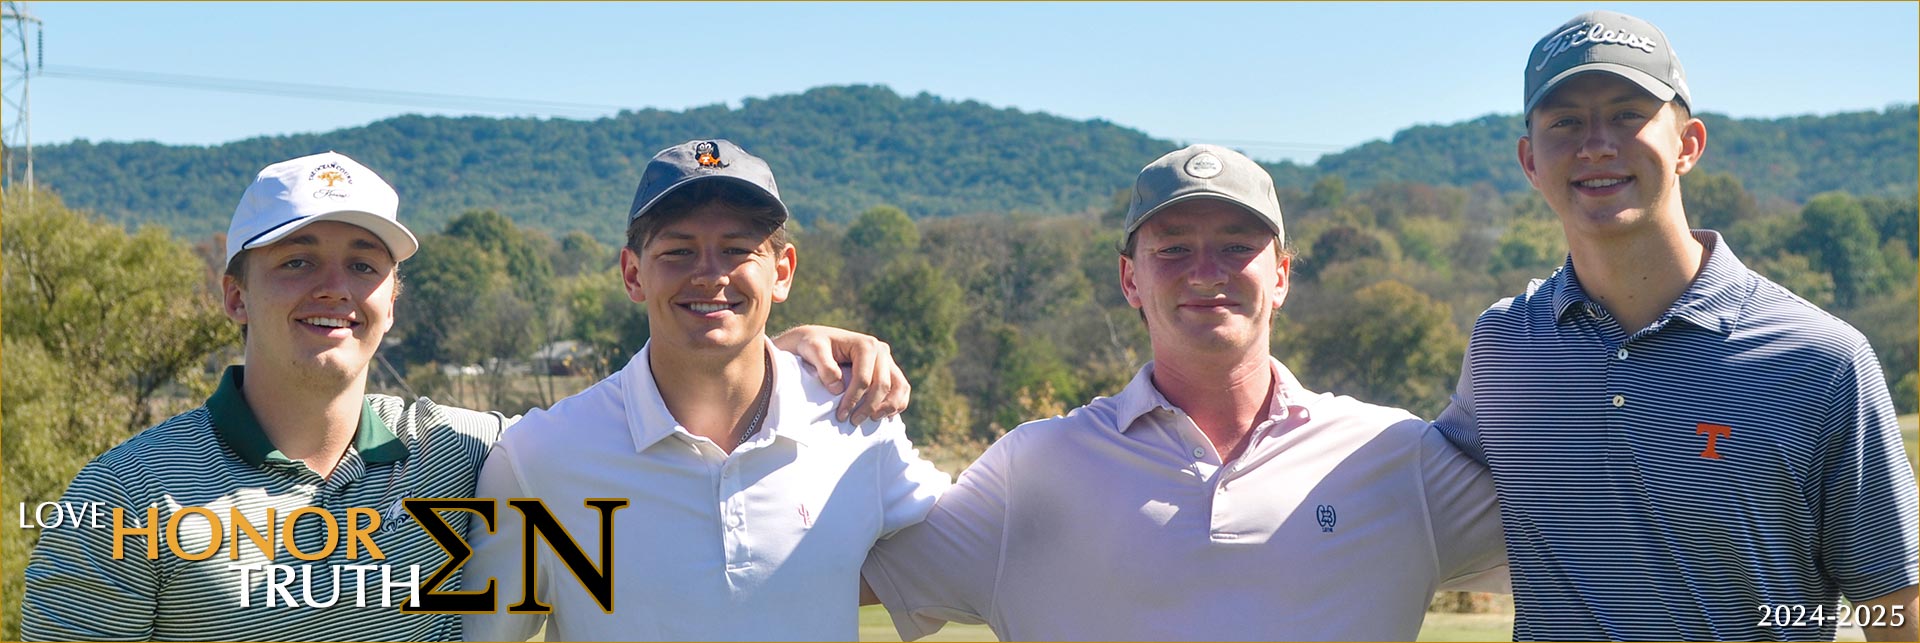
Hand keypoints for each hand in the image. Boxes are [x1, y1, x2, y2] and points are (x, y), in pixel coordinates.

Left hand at [771, 325, 910, 423]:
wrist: (817, 341)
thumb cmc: (813, 344)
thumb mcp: (812, 349)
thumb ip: (824, 366)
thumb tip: (838, 389)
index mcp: (866, 344)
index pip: (864, 378)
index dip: (853, 399)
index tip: (841, 415)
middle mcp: (881, 350)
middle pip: (883, 385)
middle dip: (869, 407)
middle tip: (853, 421)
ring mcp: (887, 360)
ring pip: (900, 387)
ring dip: (888, 407)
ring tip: (871, 419)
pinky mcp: (889, 370)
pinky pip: (902, 388)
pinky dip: (897, 403)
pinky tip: (883, 415)